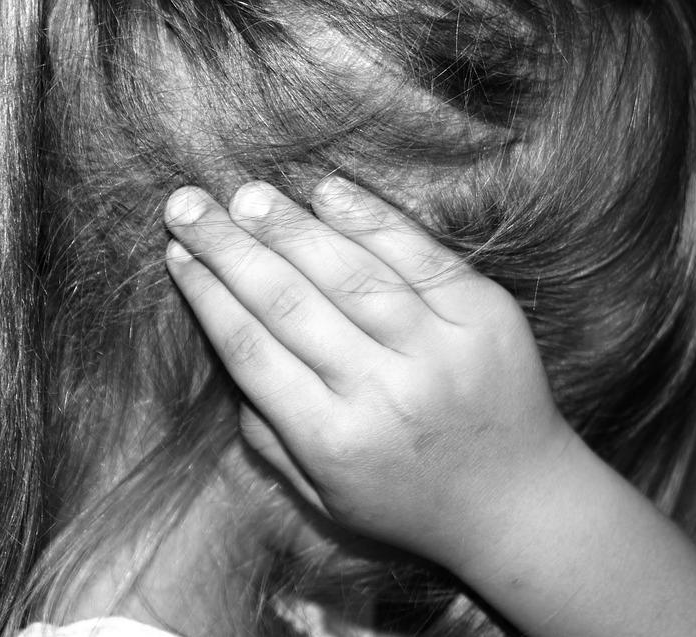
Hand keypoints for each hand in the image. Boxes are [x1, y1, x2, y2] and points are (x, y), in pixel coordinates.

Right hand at [164, 177, 571, 563]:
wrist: (518, 501)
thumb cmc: (408, 500)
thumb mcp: (323, 495)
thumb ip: (268, 435)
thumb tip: (228, 352)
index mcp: (333, 442)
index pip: (251, 351)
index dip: (208, 296)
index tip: (178, 257)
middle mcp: (383, 392)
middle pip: (288, 302)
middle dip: (228, 248)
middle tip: (187, 205)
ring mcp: (440, 349)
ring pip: (348, 271)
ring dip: (289, 227)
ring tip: (245, 196)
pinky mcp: (484, 316)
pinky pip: (417, 254)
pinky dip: (369, 218)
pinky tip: (326, 192)